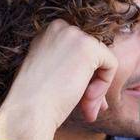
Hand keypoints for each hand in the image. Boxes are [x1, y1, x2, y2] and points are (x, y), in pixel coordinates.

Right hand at [0, 20, 118, 139]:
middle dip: (92, 83)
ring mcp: (74, 34)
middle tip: (86, 108)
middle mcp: (60, 27)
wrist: (27, 111)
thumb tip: (97, 81)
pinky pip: (111, 64)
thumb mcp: (53, 76)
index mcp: (48, 33)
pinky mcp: (89, 46)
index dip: (83, 77)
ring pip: (103, 60)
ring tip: (86, 108)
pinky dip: (104, 86)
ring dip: (97, 88)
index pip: (80, 51)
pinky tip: (87, 98)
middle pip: (93, 55)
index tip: (77, 98)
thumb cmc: (36, 100)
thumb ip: (73, 70)